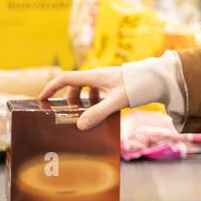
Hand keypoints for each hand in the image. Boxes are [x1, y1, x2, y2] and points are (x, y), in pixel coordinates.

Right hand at [39, 58, 173, 129]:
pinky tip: (102, 113)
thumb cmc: (138, 86)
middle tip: (69, 113)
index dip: (51, 87)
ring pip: (88, 88)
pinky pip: (100, 92)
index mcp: (95, 76)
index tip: (42, 98)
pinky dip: (96, 102)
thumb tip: (80, 125)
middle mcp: (99, 76)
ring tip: (85, 115)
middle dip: (69, 98)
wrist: (159, 79)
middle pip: (76, 84)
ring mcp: (108, 80)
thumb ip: (98, 113)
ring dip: (84, 100)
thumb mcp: (117, 101)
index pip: (66, 78)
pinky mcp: (117, 85)